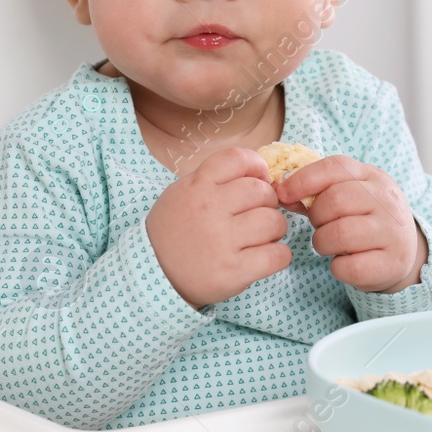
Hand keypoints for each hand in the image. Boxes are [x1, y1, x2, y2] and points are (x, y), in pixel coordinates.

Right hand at [147, 146, 292, 307]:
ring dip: (275, 229)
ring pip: (274, 222)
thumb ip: (215, 180)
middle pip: (263, 192)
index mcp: (198, 186)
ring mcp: (223, 241)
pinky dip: (279, 255)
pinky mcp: (234, 271)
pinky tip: (266, 256)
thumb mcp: (183, 193)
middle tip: (259, 214)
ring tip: (263, 236)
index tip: (259, 178)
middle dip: (268, 202)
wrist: (152, 272)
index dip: (257, 166)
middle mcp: (211, 209)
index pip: (239, 159)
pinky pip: (277, 255)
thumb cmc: (173, 231)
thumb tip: (260, 174)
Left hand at [275, 156, 427, 292]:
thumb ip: (316, 192)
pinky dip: (337, 267)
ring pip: (340, 234)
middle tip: (320, 225)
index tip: (283, 194)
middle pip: (335, 200)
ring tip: (328, 244)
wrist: (404, 252)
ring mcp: (393, 232)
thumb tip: (280, 191)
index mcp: (373, 177)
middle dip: (316, 216)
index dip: (304, 179)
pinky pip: (350, 266)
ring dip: (322, 242)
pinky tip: (343, 262)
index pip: (335, 167)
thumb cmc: (365, 219)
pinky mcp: (392, 263)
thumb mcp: (349, 196)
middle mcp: (387, 201)